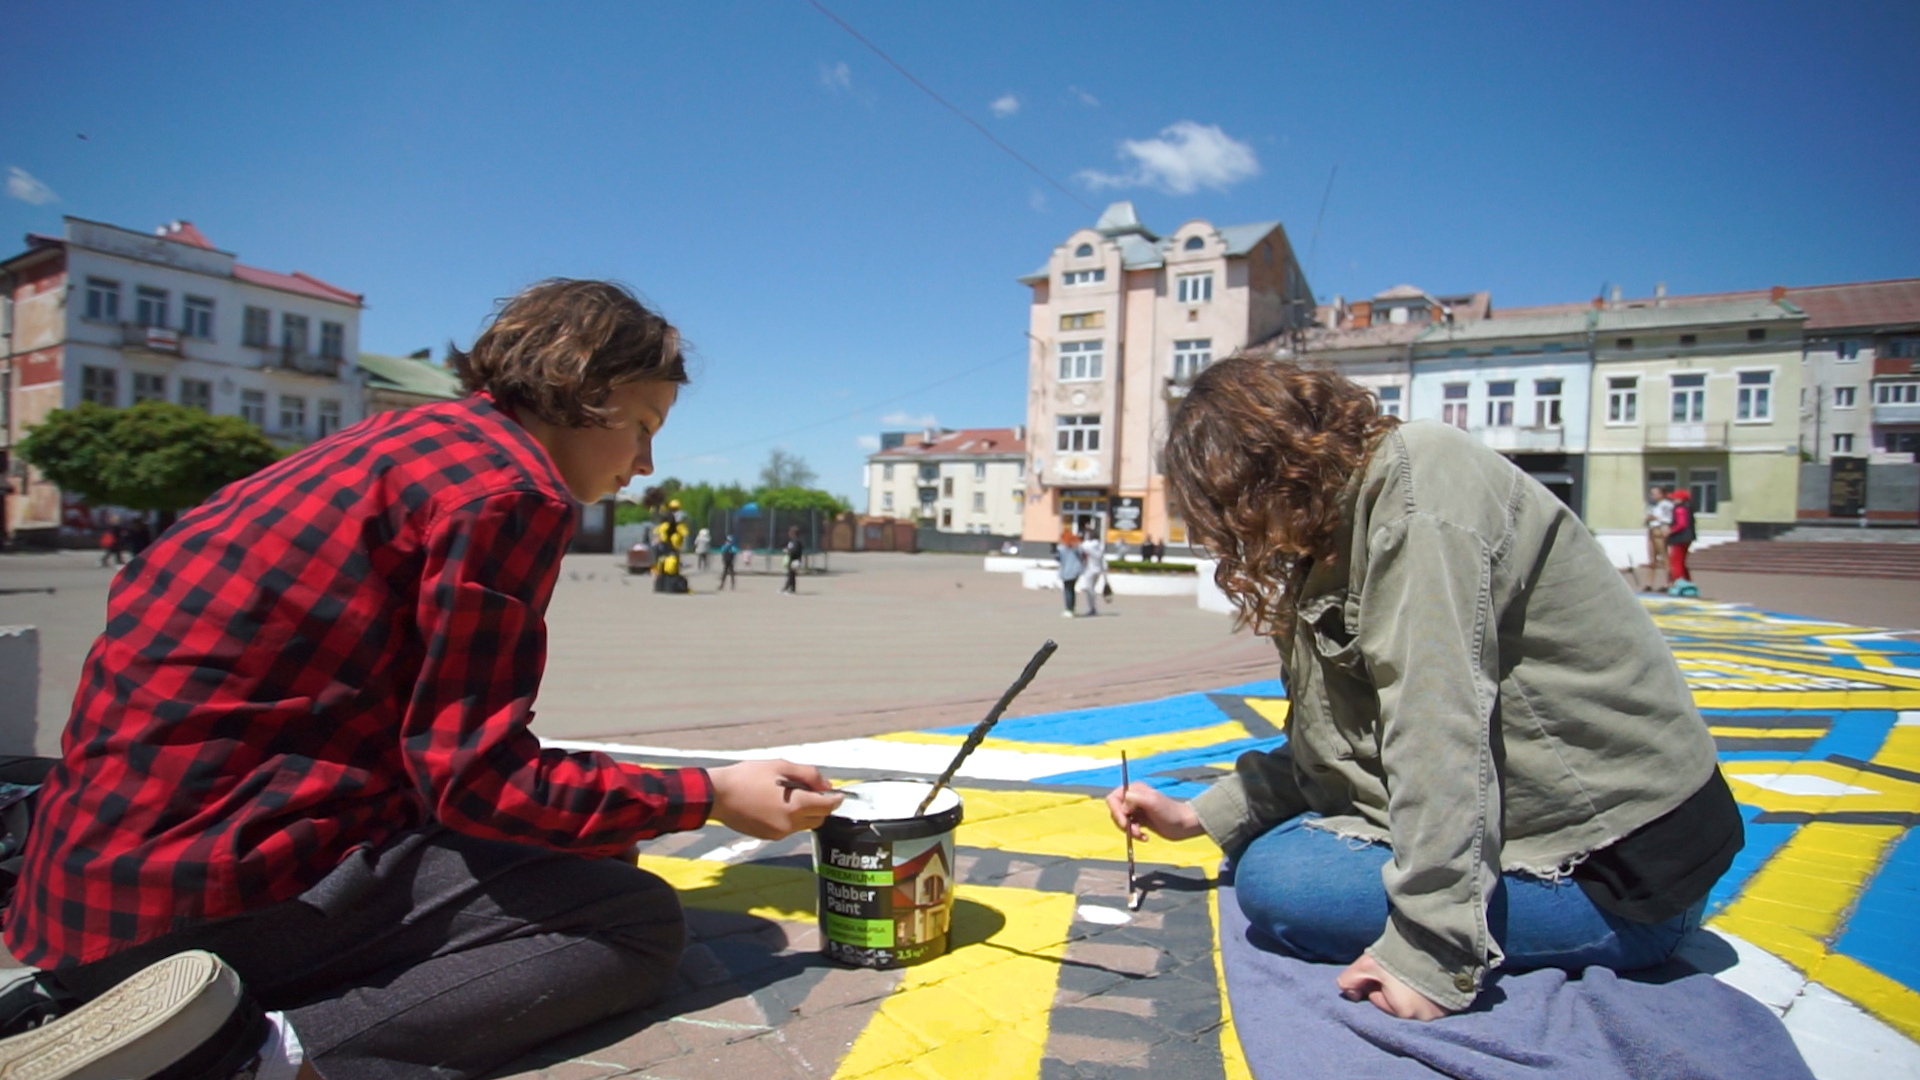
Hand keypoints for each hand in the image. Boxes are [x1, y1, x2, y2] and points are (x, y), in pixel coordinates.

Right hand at [708, 760, 843, 839]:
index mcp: (795, 805)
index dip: (836, 799)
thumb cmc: (747, 776)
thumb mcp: (780, 766)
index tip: (839, 793)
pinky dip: (791, 818)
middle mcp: (790, 823)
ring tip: (791, 795)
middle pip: (818, 818)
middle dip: (822, 806)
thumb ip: (808, 774)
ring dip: (806, 812)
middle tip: (814, 791)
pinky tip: (777, 804)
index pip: (827, 806)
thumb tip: (827, 785)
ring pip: (804, 825)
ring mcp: (778, 833)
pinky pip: (788, 828)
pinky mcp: (768, 836)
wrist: (718, 795)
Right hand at [1104, 782, 1204, 841]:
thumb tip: (1123, 807)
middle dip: (1123, 823)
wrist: (1184, 825)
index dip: (1116, 811)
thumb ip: (1135, 799)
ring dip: (1129, 831)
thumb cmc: (1170, 812)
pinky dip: (1134, 834)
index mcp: (1134, 789)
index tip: (1124, 822)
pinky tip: (1145, 837)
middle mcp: (1133, 798)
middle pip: (1116, 811)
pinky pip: (1129, 828)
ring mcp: (1136, 810)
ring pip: (1121, 821)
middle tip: (1135, 831)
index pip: (1113, 798)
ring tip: (1141, 835)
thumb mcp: (1152, 802)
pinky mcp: (1140, 821)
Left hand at [1335, 953, 1453, 1020]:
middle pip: (1397, 1002)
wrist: (1440, 940)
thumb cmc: (1400, 954)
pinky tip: (1429, 972)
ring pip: (1415, 1000)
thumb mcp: (1367, 964)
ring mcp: (1440, 1011)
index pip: (1377, 998)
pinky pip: (1435, 999)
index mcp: (1403, 1010)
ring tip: (1415, 968)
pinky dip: (1430, 988)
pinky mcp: (1454, 1003)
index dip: (1377, 981)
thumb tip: (1348, 993)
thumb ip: (1349, 980)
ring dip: (1413, 988)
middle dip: (1395, 987)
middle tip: (1401, 966)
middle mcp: (1423, 1016)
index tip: (1385, 967)